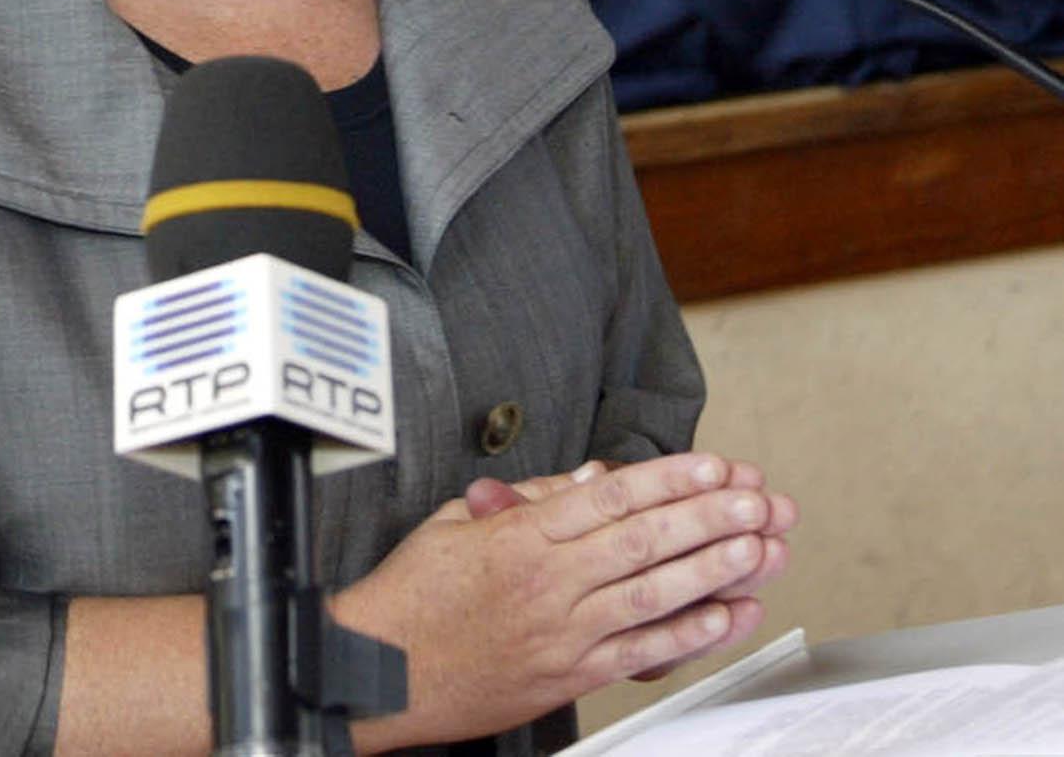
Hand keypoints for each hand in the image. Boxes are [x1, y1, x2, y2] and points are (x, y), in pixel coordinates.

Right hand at [336, 452, 797, 749]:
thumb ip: (526, 500)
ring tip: (759, 547)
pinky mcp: (571, 676)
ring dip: (712, 570)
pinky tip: (727, 615)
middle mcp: (548, 583)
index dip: (666, 478)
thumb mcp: (454, 525)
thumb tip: (589, 482)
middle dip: (707, 516)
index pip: (607, 498)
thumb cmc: (412, 596)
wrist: (380, 669)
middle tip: (756, 499)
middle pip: (642, 541)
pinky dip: (690, 635)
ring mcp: (564, 633)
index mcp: (518, 537)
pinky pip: (643, 651)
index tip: (710, 464)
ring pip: (653, 594)